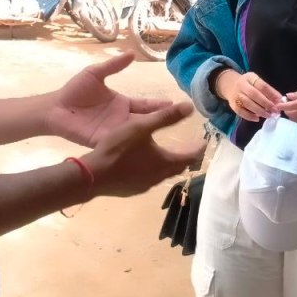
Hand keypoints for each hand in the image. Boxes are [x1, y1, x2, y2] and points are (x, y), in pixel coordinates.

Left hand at [45, 52, 171, 147]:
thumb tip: (131, 53)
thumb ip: (113, 65)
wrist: (55, 108)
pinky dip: (131, 148)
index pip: (146, 105)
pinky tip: (143, 150)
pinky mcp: (103, 142)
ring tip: (167, 139)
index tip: (178, 105)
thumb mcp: (95, 74)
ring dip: (150, 137)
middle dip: (163, 121)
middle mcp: (122, 119)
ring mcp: (114, 132)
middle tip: (181, 121)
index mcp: (122, 103)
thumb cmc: (75, 90)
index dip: (160, 105)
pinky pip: (120, 145)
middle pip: (146, 121)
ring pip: (136, 135)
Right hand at [82, 101, 206, 197]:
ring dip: (169, 164)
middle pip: (178, 167)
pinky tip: (144, 164)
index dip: (198, 148)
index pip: (189, 156)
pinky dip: (153, 169)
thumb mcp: (142, 126)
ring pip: (163, 174)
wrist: (93, 175)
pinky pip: (148, 179)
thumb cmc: (119, 148)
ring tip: (168, 154)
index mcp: (165, 162)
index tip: (204, 142)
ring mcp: (144, 186)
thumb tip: (190, 107)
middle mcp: (158, 177)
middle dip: (186, 157)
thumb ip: (166, 117)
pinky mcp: (132, 190)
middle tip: (189, 148)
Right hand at [216, 70, 282, 121]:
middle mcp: (241, 85)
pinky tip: (257, 118)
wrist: (230, 85)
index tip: (279, 101)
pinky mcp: (232, 104)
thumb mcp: (257, 82)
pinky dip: (249, 116)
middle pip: (254, 94)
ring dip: (259, 110)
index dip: (271, 94)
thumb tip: (280, 100)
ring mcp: (236, 94)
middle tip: (275, 110)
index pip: (262, 85)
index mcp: (250, 77)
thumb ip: (268, 90)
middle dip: (266, 103)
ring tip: (268, 115)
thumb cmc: (249, 85)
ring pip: (248, 103)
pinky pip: (240, 111)